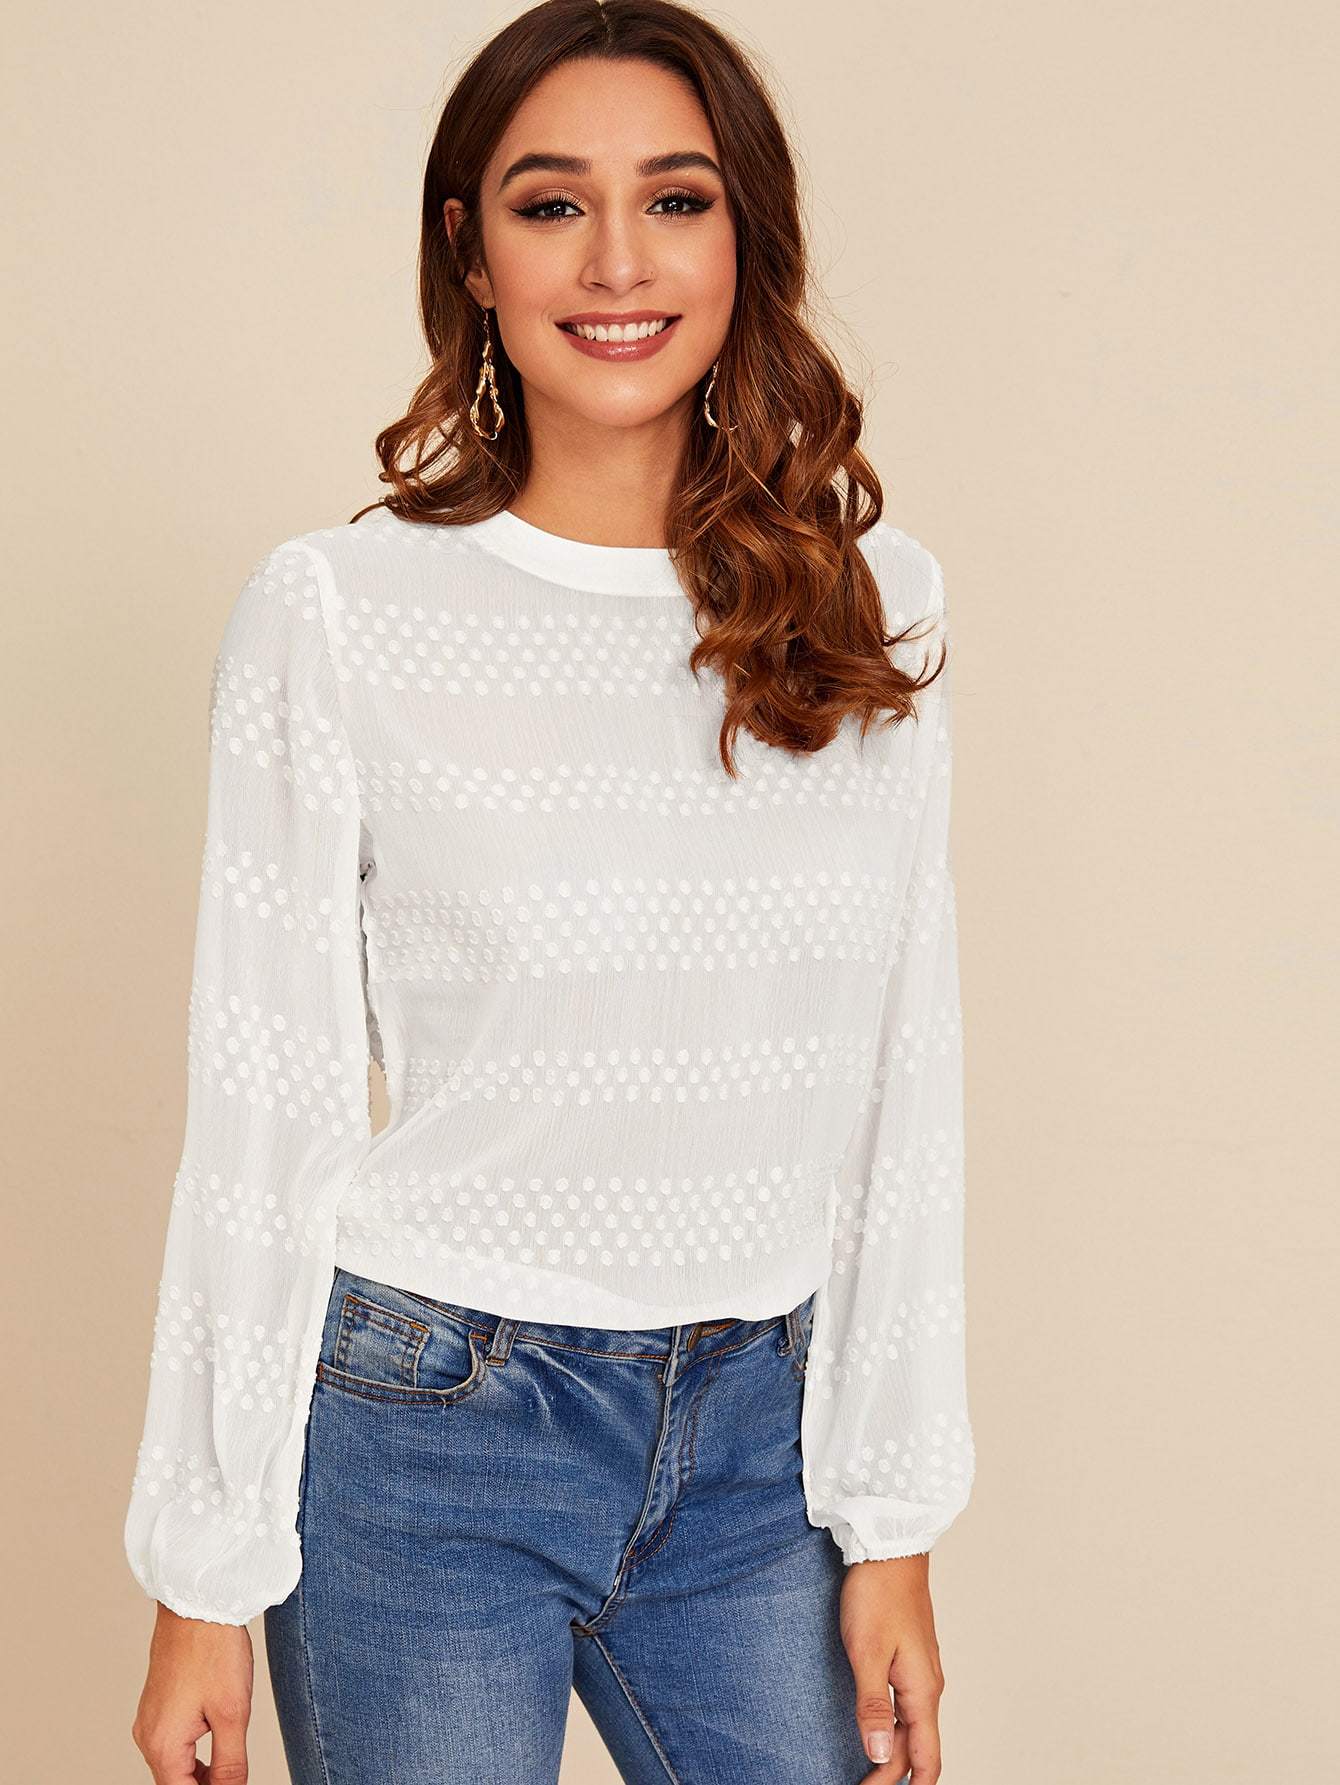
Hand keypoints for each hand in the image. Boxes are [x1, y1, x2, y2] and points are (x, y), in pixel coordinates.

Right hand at [131, 1603, 253, 1781]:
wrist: (197, 1601)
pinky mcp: (157, 1704)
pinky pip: (172, 1743)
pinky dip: (193, 1754)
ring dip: (200, 1774)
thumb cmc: (214, 1650)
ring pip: (174, 1765)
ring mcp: (150, 1719)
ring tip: (231, 1770)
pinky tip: (217, 1745)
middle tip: (235, 1779)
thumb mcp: (233, 1713)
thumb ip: (230, 1764)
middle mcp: (148, 1737)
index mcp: (162, 1745)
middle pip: (175, 1783)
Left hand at [840, 1553, 945, 1784]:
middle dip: (892, 1774)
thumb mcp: (866, 1652)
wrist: (889, 1549)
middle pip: (917, 1748)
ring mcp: (920, 1670)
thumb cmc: (877, 1594)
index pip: (925, 1759)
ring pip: (913, 1727)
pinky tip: (878, 1729)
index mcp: (922, 1691)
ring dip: (894, 1753)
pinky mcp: (909, 1657)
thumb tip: (881, 1756)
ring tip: (868, 1770)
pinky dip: (894, 1728)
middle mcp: (927, 1685)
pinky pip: (907, 1705)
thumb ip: (872, 1706)